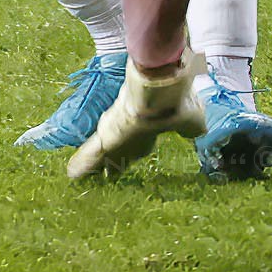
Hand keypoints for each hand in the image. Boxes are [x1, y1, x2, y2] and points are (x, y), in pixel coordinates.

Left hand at [67, 53, 207, 178]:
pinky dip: (82, 165)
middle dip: (114, 162)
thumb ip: (192, 126)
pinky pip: (90, 157)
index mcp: (150, 129)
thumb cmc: (177, 103)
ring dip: (95, 167)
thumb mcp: (192, 118)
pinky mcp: (105, 140)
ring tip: (84, 177)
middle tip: (108, 174)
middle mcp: (131, 133)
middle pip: (121, 152)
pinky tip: (72, 175)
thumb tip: (199, 132)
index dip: (136, 152)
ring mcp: (116, 136)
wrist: (160, 94)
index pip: (141, 144)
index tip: (133, 158)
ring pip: (103, 157)